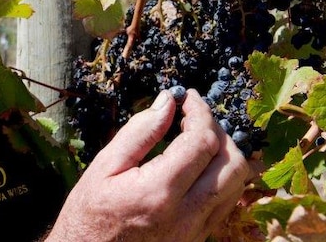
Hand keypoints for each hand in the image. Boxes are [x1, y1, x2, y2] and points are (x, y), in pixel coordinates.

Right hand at [46, 89, 251, 241]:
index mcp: (159, 192)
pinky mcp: (198, 240)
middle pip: (232, 163)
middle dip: (218, 131)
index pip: (202, 142)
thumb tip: (168, 101)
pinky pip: (226, 202)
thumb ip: (140, 132)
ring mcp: (195, 232)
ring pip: (236, 184)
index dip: (200, 112)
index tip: (187, 97)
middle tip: (194, 118)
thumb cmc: (88, 214)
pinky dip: (220, 177)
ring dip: (224, 155)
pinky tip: (197, 166)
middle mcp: (186, 215)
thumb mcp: (104, 166)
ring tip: (197, 139)